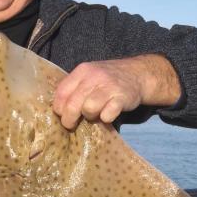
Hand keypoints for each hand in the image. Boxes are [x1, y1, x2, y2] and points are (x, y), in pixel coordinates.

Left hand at [52, 55, 180, 129]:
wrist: (138, 74)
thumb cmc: (107, 80)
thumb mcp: (89, 77)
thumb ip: (74, 89)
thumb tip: (58, 110)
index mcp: (82, 71)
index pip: (61, 93)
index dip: (59, 109)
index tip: (62, 115)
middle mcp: (94, 77)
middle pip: (73, 104)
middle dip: (69, 119)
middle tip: (71, 125)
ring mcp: (109, 86)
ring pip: (89, 109)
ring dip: (90, 117)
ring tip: (95, 115)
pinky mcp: (122, 97)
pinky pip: (107, 114)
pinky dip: (106, 118)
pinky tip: (108, 115)